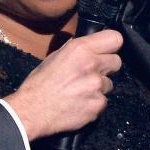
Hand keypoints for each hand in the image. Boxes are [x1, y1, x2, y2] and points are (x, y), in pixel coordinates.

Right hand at [5, 30, 122, 139]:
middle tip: (92, 73)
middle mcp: (92, 64)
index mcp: (80, 49)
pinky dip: (94, 103)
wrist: (32, 111)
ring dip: (99, 87)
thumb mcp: (54, 57)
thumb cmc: (38, 84)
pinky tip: (79, 104)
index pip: (115, 39)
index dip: (111, 46)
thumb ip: (75, 50)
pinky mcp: (98, 104)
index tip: (107, 51)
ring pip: (109, 84)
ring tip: (80, 91)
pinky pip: (103, 101)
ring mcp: (97, 86)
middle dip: (107, 67)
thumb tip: (88, 45)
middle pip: (117, 61)